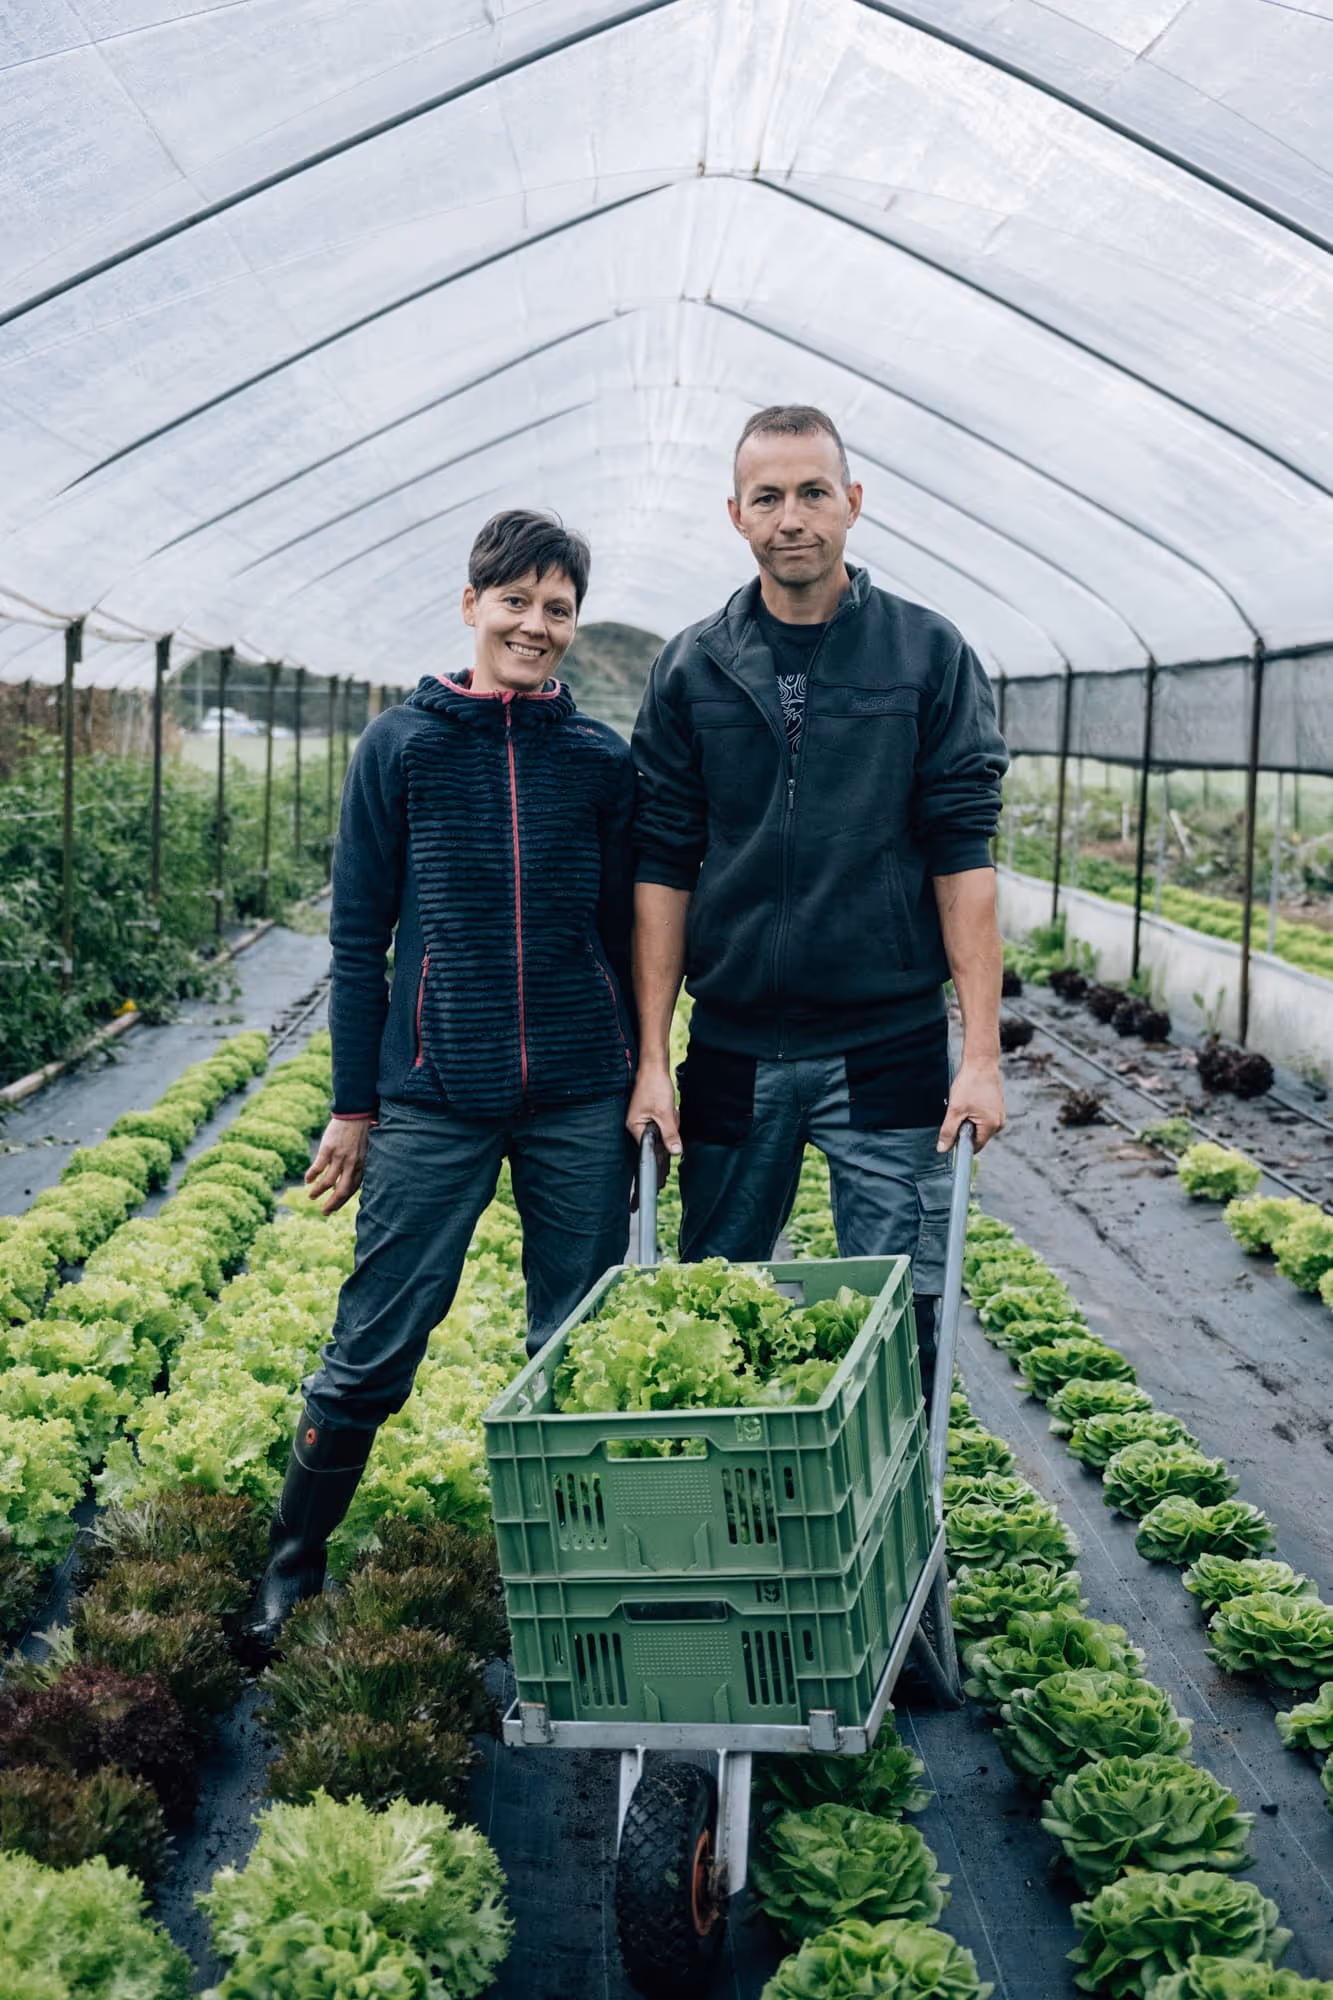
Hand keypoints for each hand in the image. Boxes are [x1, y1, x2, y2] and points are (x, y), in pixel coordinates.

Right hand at [305, 1117, 371, 1213]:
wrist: (356, 1113)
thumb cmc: (361, 1132)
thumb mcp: (365, 1151)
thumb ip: (358, 1166)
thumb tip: (351, 1180)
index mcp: (361, 1166)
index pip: (352, 1189)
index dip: (342, 1201)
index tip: (334, 1208)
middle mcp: (351, 1164)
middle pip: (342, 1190)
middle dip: (332, 1204)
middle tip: (324, 1212)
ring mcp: (340, 1157)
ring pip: (328, 1181)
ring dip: (319, 1191)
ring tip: (311, 1196)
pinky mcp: (328, 1148)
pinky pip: (319, 1166)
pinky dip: (312, 1175)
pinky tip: (307, 1180)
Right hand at [627, 1062, 679, 1181]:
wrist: (655, 1066)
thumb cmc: (654, 1086)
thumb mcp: (664, 1113)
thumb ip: (670, 1134)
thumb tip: (675, 1151)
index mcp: (634, 1125)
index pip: (649, 1145)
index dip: (662, 1143)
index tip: (671, 1136)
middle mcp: (636, 1122)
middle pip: (657, 1137)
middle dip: (668, 1127)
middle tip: (668, 1113)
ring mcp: (643, 1115)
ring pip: (662, 1128)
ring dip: (670, 1119)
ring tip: (667, 1106)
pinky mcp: (650, 1110)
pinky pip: (663, 1119)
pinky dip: (668, 1114)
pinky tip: (668, 1104)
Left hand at [938, 1057, 1004, 1152]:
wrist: (981, 1063)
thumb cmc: (970, 1083)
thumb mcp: (955, 1110)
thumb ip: (949, 1131)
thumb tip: (943, 1148)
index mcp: (992, 1126)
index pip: (975, 1146)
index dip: (961, 1143)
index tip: (951, 1136)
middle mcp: (999, 1122)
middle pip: (977, 1136)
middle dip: (964, 1129)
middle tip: (958, 1112)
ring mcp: (999, 1114)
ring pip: (979, 1126)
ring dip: (968, 1120)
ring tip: (965, 1104)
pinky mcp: (996, 1107)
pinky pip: (982, 1117)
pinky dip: (973, 1113)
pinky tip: (969, 1100)